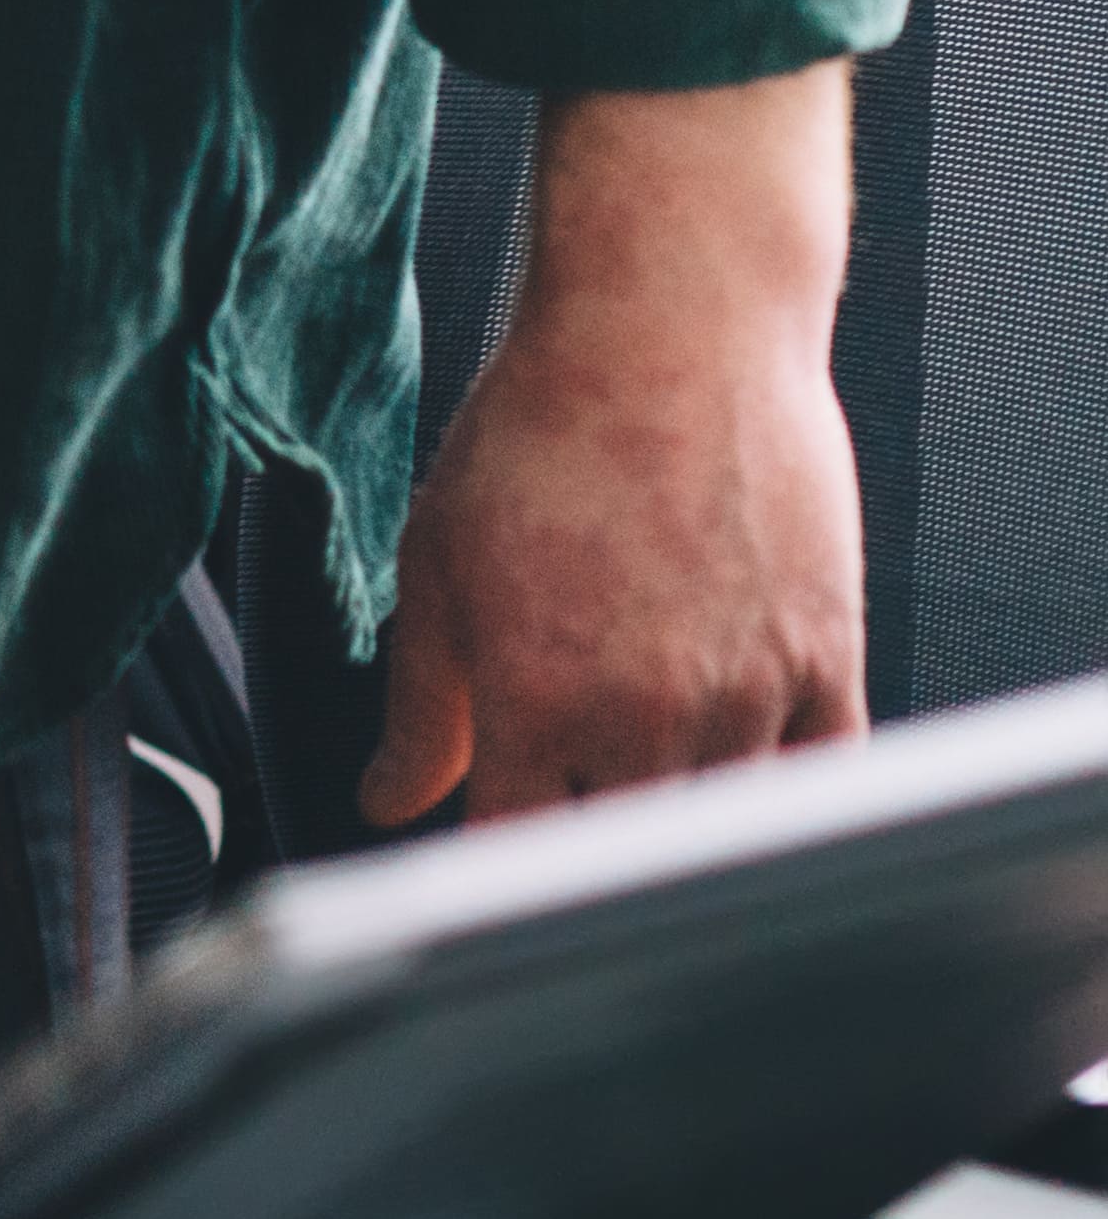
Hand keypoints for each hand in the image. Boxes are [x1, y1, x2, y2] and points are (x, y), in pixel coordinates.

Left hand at [365, 65, 867, 825]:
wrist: (669, 337)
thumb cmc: (541, 435)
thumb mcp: (438, 565)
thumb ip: (420, 704)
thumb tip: (390, 798)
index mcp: (533, 698)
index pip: (512, 856)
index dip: (492, 880)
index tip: (483, 876)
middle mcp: (645, 715)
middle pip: (623, 859)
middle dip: (584, 862)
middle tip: (562, 831)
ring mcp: (748, 698)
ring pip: (721, 831)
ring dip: (678, 829)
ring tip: (640, 786)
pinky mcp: (829, 667)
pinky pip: (817, 785)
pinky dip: (777, 798)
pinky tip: (737, 776)